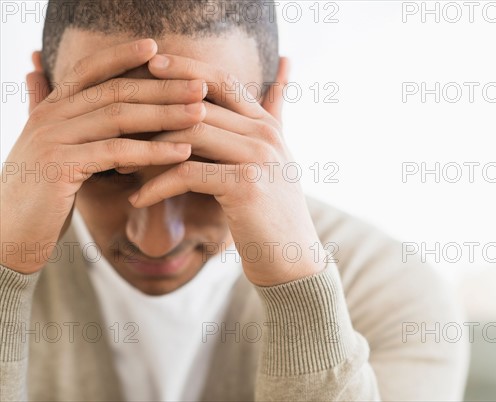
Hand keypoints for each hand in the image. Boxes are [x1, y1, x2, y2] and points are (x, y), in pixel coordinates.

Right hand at [0, 39, 204, 273]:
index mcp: (50, 109)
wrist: (9, 234)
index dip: (121, 56)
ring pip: (118, 117)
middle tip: (200, 87)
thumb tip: (36, 70)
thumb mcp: (45, 146)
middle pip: (114, 91)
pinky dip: (153, 151)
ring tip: (200, 114)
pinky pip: (116, 152)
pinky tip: (182, 152)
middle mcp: (50, 117)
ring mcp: (52, 140)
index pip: (89, 70)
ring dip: (165, 114)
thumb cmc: (38, 194)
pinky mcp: (60, 167)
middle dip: (161, 87)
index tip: (157, 47)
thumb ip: (48, 109)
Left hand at [128, 54, 327, 285]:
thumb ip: (274, 112)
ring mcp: (258, 158)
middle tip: (116, 124)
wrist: (293, 258)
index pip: (222, 80)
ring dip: (147, 150)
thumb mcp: (275, 155)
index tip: (149, 64)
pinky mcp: (246, 185)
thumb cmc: (271, 211)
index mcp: (267, 125)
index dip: (185, 68)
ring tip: (121, 165)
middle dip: (152, 113)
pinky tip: (139, 200)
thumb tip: (287, 62)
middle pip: (198, 104)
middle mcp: (265, 135)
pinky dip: (157, 186)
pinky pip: (187, 174)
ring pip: (189, 135)